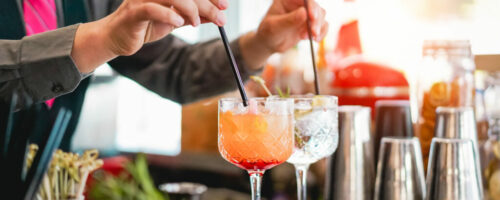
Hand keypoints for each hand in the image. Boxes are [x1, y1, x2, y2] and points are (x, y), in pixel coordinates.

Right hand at [103, 0, 228, 55]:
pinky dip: (169, 15)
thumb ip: (194, 16)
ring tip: (196, 23)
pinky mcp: (133, 12)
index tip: (224, 6)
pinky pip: (152, 9)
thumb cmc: (145, 27)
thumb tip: (217, 15)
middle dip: (206, 4)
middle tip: (220, 18)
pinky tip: (179, 23)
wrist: (117, 39)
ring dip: (190, 10)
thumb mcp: (175, 21)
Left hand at [239, 0, 327, 69]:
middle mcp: (299, 4)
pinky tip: (315, 40)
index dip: (311, 6)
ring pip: (321, 15)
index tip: (312, 18)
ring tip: (308, 38)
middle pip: (315, 6)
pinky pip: (323, 25)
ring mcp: (306, 13)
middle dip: (316, 20)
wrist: (270, 44)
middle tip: (313, 33)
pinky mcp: (311, 23)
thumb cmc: (268, 33)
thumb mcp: (274, 27)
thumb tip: (304, 13)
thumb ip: (288, 20)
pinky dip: (322, 33)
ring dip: (319, 27)